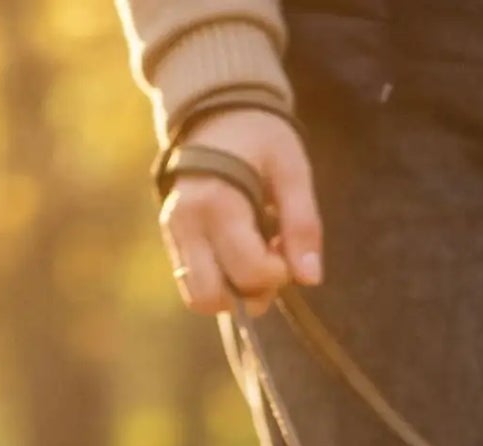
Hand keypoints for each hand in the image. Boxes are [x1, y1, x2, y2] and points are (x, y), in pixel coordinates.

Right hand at [159, 107, 322, 315]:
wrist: (217, 110)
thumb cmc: (261, 138)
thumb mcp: (292, 171)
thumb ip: (303, 224)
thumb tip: (310, 279)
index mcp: (218, 203)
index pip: (247, 271)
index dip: (277, 274)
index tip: (285, 247)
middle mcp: (187, 222)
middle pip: (212, 296)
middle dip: (248, 293)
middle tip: (268, 264)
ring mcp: (174, 232)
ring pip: (198, 297)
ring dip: (232, 293)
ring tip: (253, 260)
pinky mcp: (172, 238)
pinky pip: (192, 282)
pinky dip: (220, 282)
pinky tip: (237, 254)